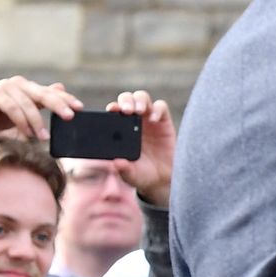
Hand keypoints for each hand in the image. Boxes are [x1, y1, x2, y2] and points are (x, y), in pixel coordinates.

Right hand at [0, 77, 83, 139]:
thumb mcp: (20, 111)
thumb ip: (38, 102)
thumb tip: (60, 89)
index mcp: (27, 88)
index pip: (50, 92)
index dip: (65, 99)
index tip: (80, 108)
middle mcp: (18, 84)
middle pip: (43, 94)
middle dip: (58, 105)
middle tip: (70, 117)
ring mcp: (5, 88)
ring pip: (28, 104)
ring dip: (37, 121)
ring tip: (43, 137)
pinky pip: (13, 108)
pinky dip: (21, 121)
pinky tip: (27, 133)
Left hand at [106, 91, 174, 207]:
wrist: (164, 178)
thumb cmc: (143, 174)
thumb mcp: (132, 175)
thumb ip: (124, 169)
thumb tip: (116, 163)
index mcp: (120, 131)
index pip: (114, 112)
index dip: (112, 108)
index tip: (111, 110)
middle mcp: (133, 121)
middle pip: (127, 99)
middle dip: (126, 101)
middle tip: (126, 110)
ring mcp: (149, 119)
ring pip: (142, 98)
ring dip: (139, 101)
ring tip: (139, 111)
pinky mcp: (164, 121)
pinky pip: (161, 107)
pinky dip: (157, 109)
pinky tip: (153, 119)